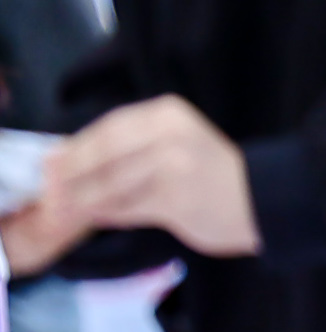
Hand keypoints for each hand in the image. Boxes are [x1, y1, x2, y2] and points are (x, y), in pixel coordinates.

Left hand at [33, 96, 257, 259]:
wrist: (266, 199)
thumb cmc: (214, 173)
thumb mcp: (176, 141)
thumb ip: (132, 145)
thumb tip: (71, 157)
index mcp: (168, 113)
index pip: (108, 128)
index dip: (76, 148)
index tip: (52, 164)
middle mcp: (170, 134)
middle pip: (104, 153)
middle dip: (72, 175)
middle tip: (52, 191)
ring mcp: (174, 167)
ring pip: (112, 183)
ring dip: (83, 199)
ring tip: (65, 209)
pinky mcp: (176, 199)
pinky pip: (128, 207)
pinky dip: (107, 214)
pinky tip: (95, 217)